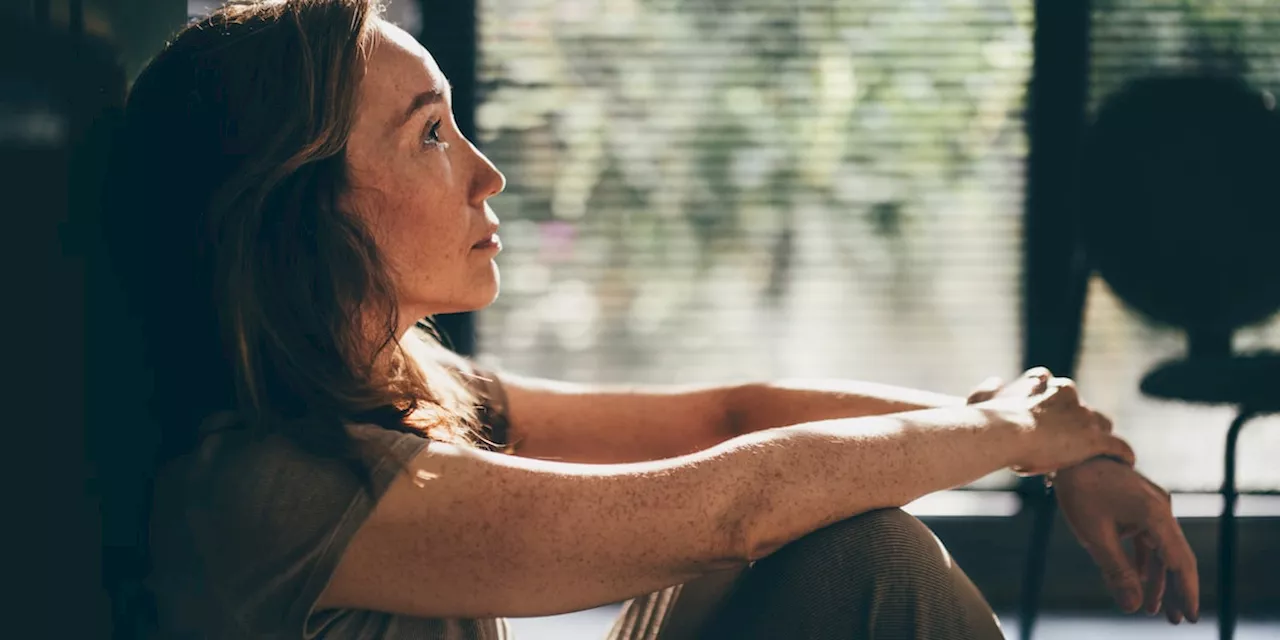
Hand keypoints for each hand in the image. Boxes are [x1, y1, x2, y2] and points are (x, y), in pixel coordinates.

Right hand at [972, 369, 1134, 473]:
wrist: (1004, 433)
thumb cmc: (988, 420)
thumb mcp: (980, 399)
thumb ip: (987, 389)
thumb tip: (997, 380)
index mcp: (1043, 385)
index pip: (1058, 388)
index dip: (1056, 405)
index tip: (1050, 420)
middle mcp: (1068, 394)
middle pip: (1082, 406)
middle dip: (1080, 421)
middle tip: (1072, 442)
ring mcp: (1083, 416)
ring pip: (1102, 424)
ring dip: (1100, 436)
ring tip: (1100, 453)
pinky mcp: (1094, 439)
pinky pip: (1118, 446)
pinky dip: (1122, 454)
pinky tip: (1125, 463)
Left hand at [1056, 458, 1199, 623]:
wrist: (1070, 455)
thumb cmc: (1081, 491)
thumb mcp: (1095, 536)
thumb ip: (1116, 572)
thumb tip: (1132, 607)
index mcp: (1155, 514)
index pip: (1179, 561)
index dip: (1186, 591)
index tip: (1190, 616)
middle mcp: (1161, 509)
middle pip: (1176, 557)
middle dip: (1176, 590)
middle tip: (1177, 620)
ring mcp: (1151, 507)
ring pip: (1162, 550)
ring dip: (1158, 579)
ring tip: (1155, 610)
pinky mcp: (1139, 506)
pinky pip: (1149, 539)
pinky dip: (1145, 560)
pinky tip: (1142, 582)